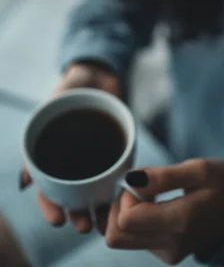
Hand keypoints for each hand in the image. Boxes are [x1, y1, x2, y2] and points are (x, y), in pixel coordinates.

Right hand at [19, 62, 122, 233]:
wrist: (101, 71)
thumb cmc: (72, 85)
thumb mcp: (55, 101)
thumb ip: (43, 126)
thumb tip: (26, 178)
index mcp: (53, 154)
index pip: (47, 188)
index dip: (50, 206)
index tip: (57, 219)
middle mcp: (73, 161)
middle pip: (71, 196)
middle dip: (76, 214)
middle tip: (83, 226)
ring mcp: (96, 159)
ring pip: (94, 191)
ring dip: (97, 209)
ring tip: (103, 223)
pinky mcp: (117, 152)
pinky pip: (116, 175)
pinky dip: (118, 190)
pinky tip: (123, 202)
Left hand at [105, 158, 223, 264]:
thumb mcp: (199, 169)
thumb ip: (164, 176)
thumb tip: (130, 179)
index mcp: (179, 222)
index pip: (126, 220)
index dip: (126, 196)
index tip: (143, 180)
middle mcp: (170, 244)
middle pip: (116, 237)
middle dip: (118, 208)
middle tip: (140, 187)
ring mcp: (167, 253)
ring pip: (123, 238)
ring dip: (128, 213)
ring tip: (152, 193)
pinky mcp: (166, 253)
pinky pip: (136, 239)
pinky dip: (137, 220)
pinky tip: (155, 204)